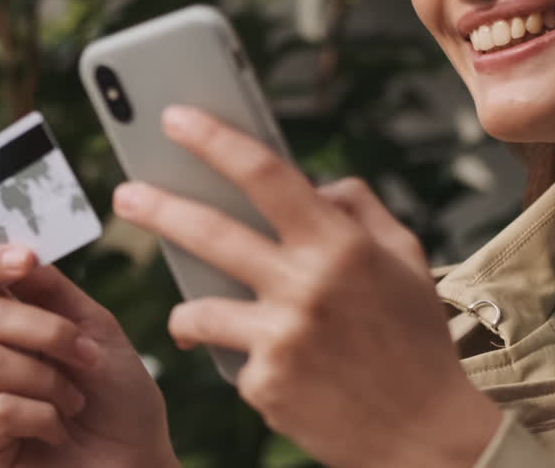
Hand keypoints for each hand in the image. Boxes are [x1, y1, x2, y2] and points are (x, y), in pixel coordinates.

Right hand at [0, 246, 177, 467]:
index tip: (26, 258)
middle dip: (48, 330)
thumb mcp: (97, 332)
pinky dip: (43, 417)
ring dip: (49, 380)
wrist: (140, 463)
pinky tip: (59, 432)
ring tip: (74, 403)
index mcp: (10, 329)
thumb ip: (56, 293)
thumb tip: (22, 250)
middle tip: (87, 357)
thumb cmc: (120, 402)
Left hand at [112, 105, 500, 467]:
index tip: (175, 118)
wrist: (431, 436)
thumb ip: (359, 210)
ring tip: (189, 319)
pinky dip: (245, 362)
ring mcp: (281, 339)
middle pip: (208, 233)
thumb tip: (315, 183)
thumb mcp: (406, 259)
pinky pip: (232, 360)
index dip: (214, 141)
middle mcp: (306, 286)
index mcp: (341, 245)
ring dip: (185, 314)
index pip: (265, 175)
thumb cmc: (417, 341)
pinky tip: (278, 376)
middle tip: (123, 196)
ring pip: (199, 311)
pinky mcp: (266, 386)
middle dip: (156, 209)